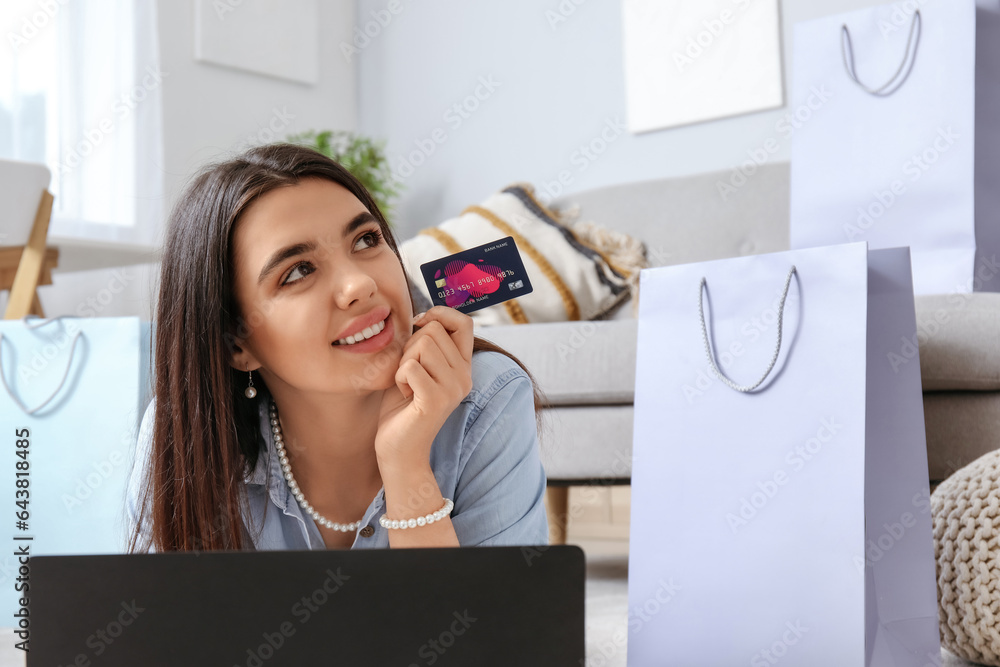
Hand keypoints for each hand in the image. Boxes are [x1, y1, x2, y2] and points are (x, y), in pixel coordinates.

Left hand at [375, 306, 473, 470]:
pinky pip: (410, 366)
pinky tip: (405, 396)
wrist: (399, 449)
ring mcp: (453, 389)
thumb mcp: (416, 366)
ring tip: (407, 386)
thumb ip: (425, 344)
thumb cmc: (402, 406)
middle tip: (409, 374)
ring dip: (403, 363)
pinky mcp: (437, 400)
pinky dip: (398, 378)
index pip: (464, 323)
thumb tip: (424, 317)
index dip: (439, 314)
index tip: (419, 325)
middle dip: (410, 346)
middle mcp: (465, 376)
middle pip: (433, 330)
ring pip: (421, 345)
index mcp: (463, 367)